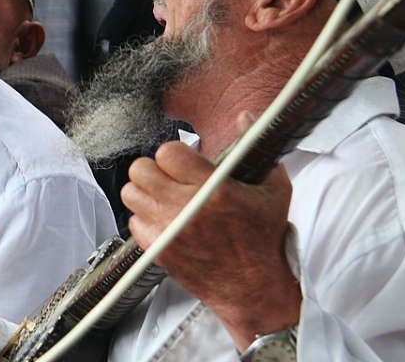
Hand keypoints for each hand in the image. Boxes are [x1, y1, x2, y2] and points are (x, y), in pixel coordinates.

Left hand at [121, 140, 300, 348]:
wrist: (253, 288)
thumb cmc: (264, 237)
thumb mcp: (274, 189)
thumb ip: (254, 148)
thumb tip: (244, 115)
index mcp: (213, 190)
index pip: (168, 152)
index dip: (176, 154)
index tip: (186, 162)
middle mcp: (185, 208)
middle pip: (140, 169)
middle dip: (155, 169)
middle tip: (171, 178)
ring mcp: (167, 230)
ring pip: (130, 193)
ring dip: (145, 192)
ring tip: (165, 197)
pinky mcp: (157, 249)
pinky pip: (132, 220)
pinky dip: (145, 218)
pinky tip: (165, 220)